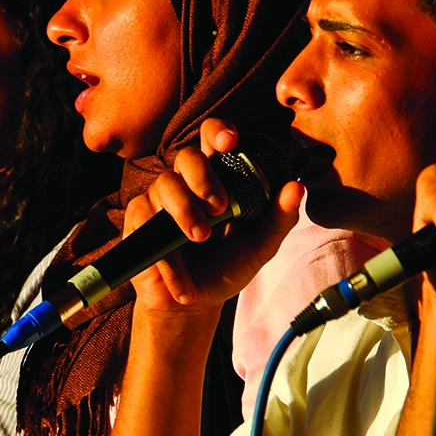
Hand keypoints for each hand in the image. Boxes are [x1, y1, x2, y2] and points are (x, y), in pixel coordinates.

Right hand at [126, 119, 303, 319]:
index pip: (212, 138)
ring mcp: (159, 200)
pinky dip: (168, 254)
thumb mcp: (261, 245)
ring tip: (200, 238)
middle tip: (221, 207)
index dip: (218, 131)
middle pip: (186, 155)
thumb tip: (297, 187)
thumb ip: (280, 217)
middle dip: (204, 176)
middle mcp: (186, 182)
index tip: (231, 142)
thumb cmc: (228, 266)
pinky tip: (184, 281)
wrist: (198, 304)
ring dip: (186, 212)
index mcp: (217, 177)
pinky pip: (146, 220)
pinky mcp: (138, 223)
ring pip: (165, 184)